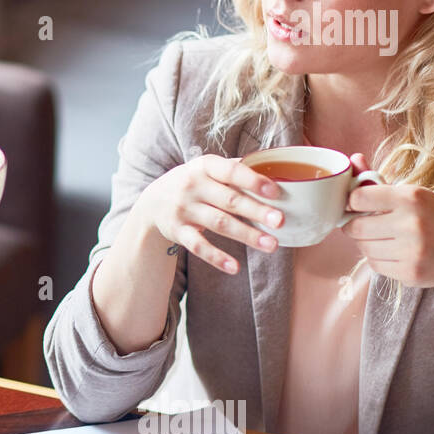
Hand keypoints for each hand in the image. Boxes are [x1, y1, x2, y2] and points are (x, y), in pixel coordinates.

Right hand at [138, 154, 285, 274]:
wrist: (153, 202)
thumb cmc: (193, 183)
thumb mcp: (207, 168)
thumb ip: (235, 167)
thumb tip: (276, 169)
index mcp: (204, 166)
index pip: (231, 171)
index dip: (253, 181)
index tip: (276, 191)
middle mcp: (193, 186)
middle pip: (230, 200)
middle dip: (256, 211)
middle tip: (281, 221)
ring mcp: (184, 209)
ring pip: (219, 223)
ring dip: (247, 235)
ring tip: (272, 245)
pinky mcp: (178, 231)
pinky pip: (198, 246)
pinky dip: (216, 257)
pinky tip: (234, 267)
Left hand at [340, 153, 433, 288]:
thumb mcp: (414, 196)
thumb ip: (378, 181)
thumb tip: (353, 159)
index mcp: (412, 197)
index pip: (358, 197)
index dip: (352, 203)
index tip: (357, 206)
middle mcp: (412, 223)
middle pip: (355, 227)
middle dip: (354, 226)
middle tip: (363, 225)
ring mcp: (412, 250)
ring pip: (363, 248)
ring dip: (366, 244)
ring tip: (384, 239)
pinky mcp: (410, 272)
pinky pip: (374, 265)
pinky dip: (378, 259)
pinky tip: (395, 253)